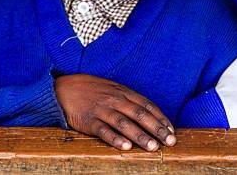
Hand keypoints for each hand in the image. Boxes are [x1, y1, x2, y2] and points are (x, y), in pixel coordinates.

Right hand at [55, 74, 175, 150]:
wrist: (65, 88)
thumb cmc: (92, 90)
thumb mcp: (113, 89)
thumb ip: (129, 99)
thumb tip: (148, 112)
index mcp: (123, 92)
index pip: (147, 105)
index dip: (160, 118)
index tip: (172, 130)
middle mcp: (116, 100)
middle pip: (140, 114)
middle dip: (157, 128)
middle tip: (170, 141)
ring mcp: (102, 110)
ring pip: (125, 123)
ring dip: (140, 136)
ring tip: (153, 147)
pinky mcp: (89, 120)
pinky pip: (104, 131)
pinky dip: (115, 139)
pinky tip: (126, 147)